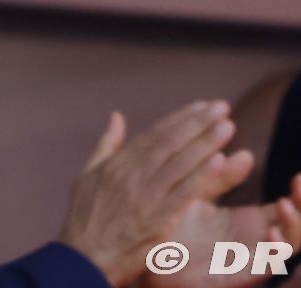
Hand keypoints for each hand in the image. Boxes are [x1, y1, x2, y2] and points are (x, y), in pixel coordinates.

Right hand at [61, 101, 246, 283]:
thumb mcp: (87, 175)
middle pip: (171, 144)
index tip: (202, 106)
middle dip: (198, 124)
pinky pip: (183, 194)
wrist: (84, 256)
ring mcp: (145, 197)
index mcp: (117, 164)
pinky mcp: (157, 219)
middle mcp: (132, 175)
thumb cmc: (86, 217)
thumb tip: (117, 116)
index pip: (154, 134)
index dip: (180, 119)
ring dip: (206, 144)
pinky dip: (201, 176)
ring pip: (180, 164)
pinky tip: (218, 161)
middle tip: (221, 107)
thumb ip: (106, 144)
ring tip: (227, 127)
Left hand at [140, 172, 300, 286]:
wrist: (144, 251)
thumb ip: (220, 176)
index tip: (299, 176)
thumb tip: (246, 154)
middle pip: (296, 229)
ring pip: (286, 249)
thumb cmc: (173, 222)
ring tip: (283, 203)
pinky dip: (273, 253)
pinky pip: (262, 269)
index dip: (299, 195)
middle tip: (298, 183)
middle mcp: (254, 242)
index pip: (288, 210)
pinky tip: (272, 233)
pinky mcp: (232, 276)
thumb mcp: (197, 193)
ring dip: (293, 228)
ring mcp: (246, 259)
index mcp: (250, 222)